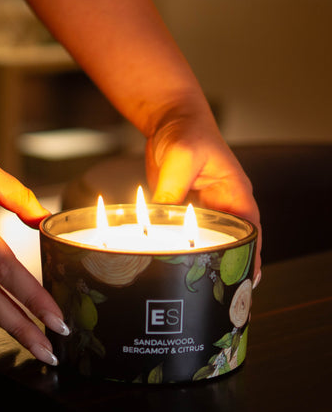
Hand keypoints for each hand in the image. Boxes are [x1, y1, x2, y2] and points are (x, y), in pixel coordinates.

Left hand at [145, 113, 261, 282]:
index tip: (249, 278)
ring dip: (200, 257)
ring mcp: (201, 207)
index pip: (250, 230)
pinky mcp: (181, 208)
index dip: (251, 255)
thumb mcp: (182, 158)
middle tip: (219, 291)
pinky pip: (181, 232)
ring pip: (205, 239)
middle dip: (226, 264)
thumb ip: (173, 189)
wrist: (169, 120)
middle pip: (229, 241)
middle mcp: (221, 204)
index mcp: (234, 193)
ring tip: (194, 283)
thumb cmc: (187, 131)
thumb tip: (160, 218)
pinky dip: (177, 245)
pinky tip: (168, 260)